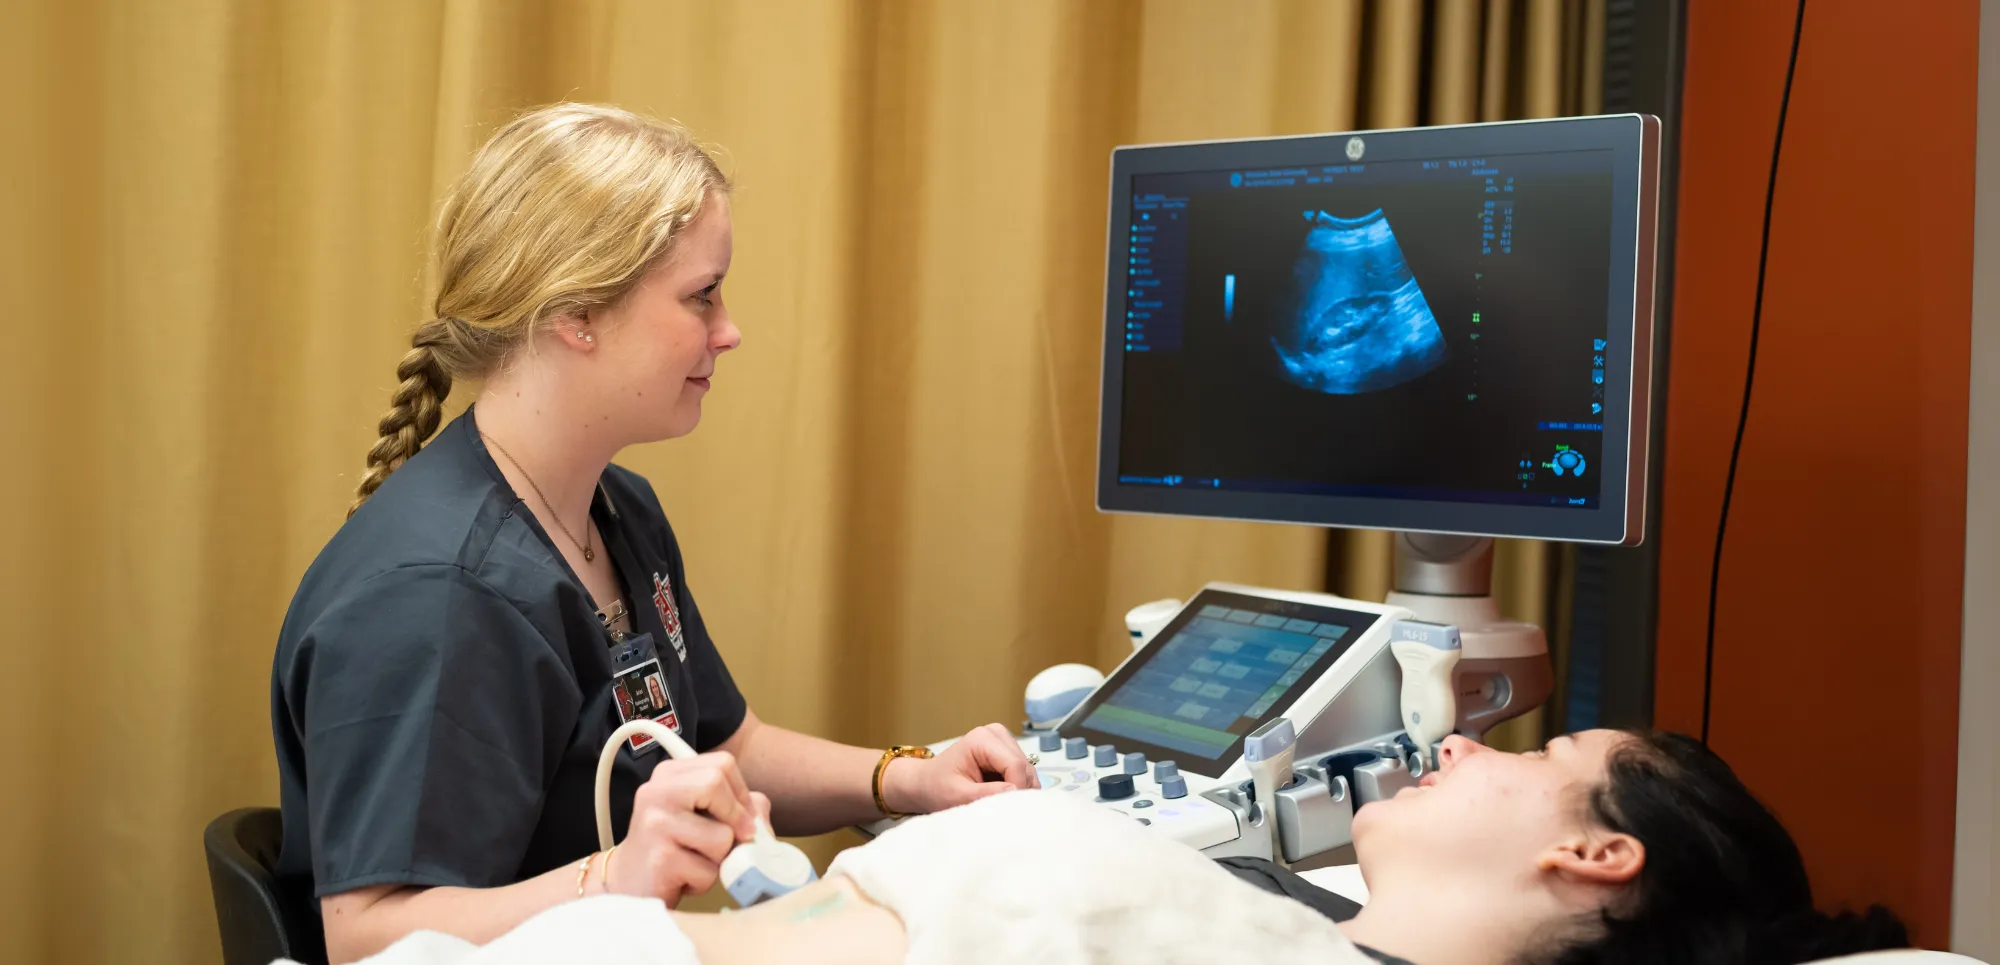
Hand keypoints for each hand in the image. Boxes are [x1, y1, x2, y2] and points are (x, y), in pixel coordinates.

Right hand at [603, 750, 769, 905]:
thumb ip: (740, 809)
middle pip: (717, 783)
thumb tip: (760, 824)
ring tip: (693, 862)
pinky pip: (709, 870)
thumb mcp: (703, 818)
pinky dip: (704, 881)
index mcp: (669, 774)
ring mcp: (655, 823)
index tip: (739, 818)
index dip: (741, 794)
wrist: (627, 885)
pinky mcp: (660, 858)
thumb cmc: (674, 849)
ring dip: (719, 858)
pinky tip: (682, 878)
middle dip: (735, 818)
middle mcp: (657, 791)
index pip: (723, 763)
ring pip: (722, 835)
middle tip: (728, 841)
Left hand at [883, 723, 1038, 815]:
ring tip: (995, 801)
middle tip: (1000, 809)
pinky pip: (1023, 774)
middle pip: (1024, 767)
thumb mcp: (957, 795)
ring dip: (1016, 790)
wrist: (926, 783)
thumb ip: (986, 793)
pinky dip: (1014, 788)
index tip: (1008, 810)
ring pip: (1027, 772)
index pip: (1015, 765)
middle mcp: (997, 734)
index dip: (1017, 789)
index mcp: (983, 739)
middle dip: (1017, 791)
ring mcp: (1004, 741)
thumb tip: (1015, 792)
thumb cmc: (936, 787)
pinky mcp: (1007, 752)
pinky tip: (997, 794)